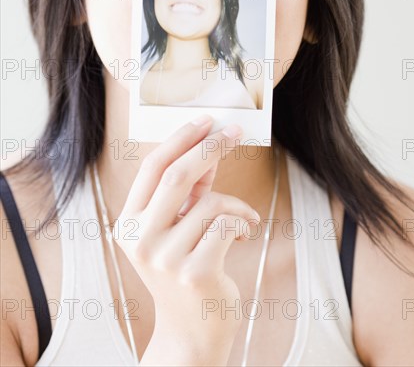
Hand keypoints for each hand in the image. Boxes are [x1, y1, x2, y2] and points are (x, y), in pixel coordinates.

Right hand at [114, 115, 260, 364]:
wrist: (191, 332)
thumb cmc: (186, 269)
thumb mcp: (179, 227)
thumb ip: (190, 190)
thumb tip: (211, 146)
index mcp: (129, 224)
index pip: (152, 168)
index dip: (181, 140)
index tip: (206, 121)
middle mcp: (140, 239)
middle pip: (177, 175)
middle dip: (209, 147)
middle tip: (233, 131)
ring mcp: (165, 258)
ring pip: (209, 202)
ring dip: (235, 203)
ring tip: (244, 217)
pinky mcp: (194, 272)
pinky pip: (226, 225)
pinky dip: (243, 220)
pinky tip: (245, 233)